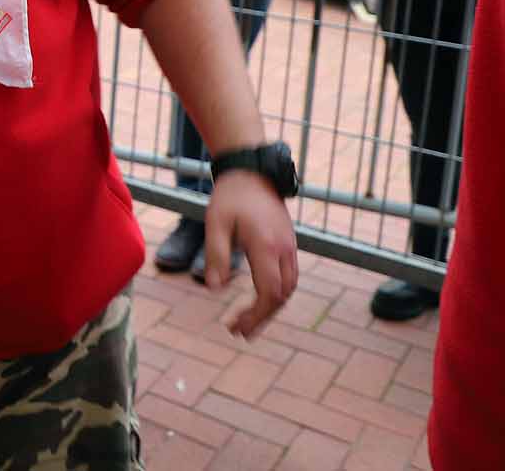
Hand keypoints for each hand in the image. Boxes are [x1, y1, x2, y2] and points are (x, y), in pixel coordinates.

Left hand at [203, 169, 298, 338]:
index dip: (255, 315)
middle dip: (262, 317)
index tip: (236, 327)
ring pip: (288, 288)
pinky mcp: (289, 244)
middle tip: (239, 332)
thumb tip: (214, 289)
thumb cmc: (230, 197)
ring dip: (270, 308)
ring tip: (248, 322)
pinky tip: (258, 300)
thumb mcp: (216, 224)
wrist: (252, 172)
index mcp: (266, 246)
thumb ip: (216, 256)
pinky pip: (288, 277)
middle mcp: (285, 249)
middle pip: (282, 295)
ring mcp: (290, 247)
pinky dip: (276, 294)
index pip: (269, 292)